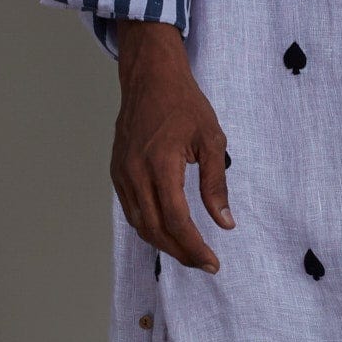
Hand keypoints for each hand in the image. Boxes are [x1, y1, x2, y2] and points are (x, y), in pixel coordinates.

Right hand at [110, 21, 233, 273]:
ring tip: (189, 252)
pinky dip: (148, 226)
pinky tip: (167, 231)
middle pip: (155, 229)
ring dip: (163, 243)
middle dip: (180, 252)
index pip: (176, 219)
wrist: (150, 79)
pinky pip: (130, 210)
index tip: (212, 262)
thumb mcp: (212, 140)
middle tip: (204, 263)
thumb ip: (216, 184)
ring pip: (139, 224)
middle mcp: (136, 172)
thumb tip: (225, 222)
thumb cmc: (184, 104)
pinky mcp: (117, 172)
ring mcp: (122, 173)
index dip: (194, 246)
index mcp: (161, 164)